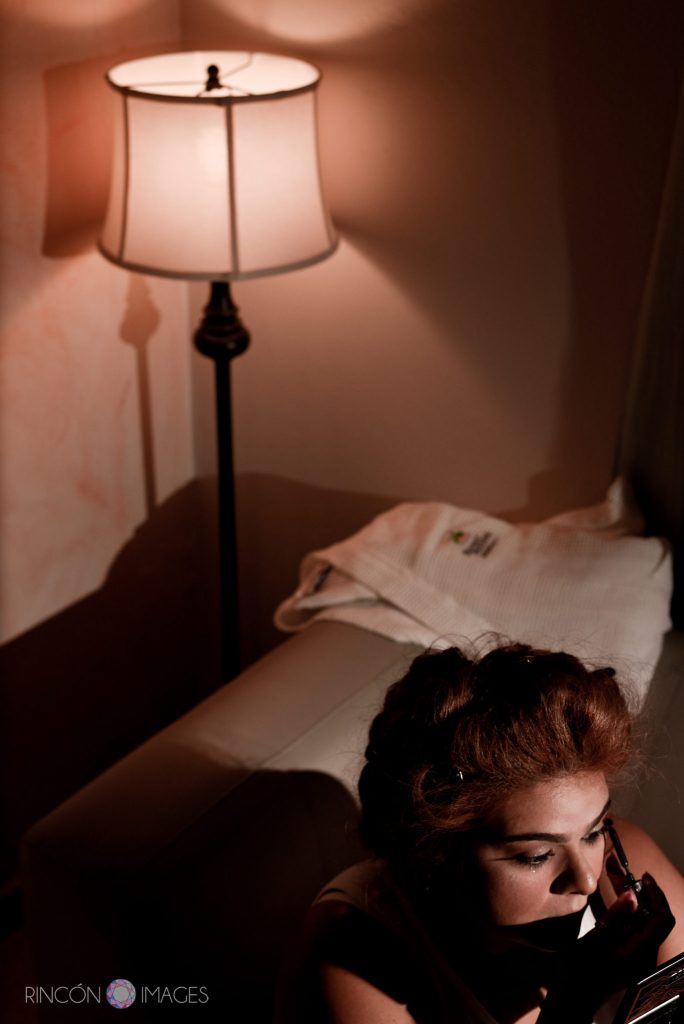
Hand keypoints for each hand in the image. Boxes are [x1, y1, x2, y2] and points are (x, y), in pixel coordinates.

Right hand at [541, 872, 674, 1021]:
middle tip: (618, 870)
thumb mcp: (595, 941)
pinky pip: (630, 929)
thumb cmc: (579, 972)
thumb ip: (615, 918)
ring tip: (611, 876)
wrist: (571, 998)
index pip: (662, 919)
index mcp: (640, 951)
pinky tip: (606, 899)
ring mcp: (635, 956)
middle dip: (636, 891)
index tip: (643, 876)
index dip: (656, 894)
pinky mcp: (626, 956)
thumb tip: (632, 896)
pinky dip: (621, 912)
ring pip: (639, 921)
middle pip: (650, 917)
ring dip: (627, 899)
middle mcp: (643, 955)